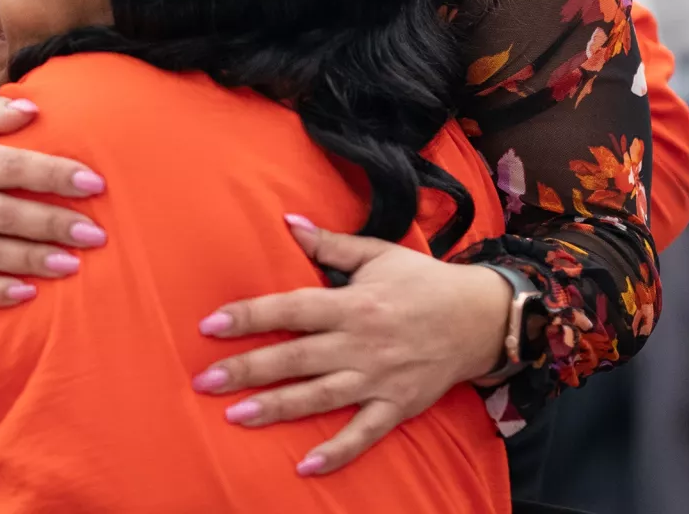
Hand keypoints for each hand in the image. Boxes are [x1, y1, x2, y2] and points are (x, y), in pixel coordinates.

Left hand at [192, 217, 511, 476]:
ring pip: (320, 396)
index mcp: (354, 303)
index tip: (211, 325)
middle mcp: (362, 342)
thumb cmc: (425, 282)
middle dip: (249, 369)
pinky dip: (337, 452)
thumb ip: (329, 244)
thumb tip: (288, 222)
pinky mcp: (397, 406)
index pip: (292, 308)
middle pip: (297, 357)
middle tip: (205, 380)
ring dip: (278, 408)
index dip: (251, 315)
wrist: (483, 317)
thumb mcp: (379, 254)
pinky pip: (364, 433)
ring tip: (236, 417)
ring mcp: (379, 378)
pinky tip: (305, 466)